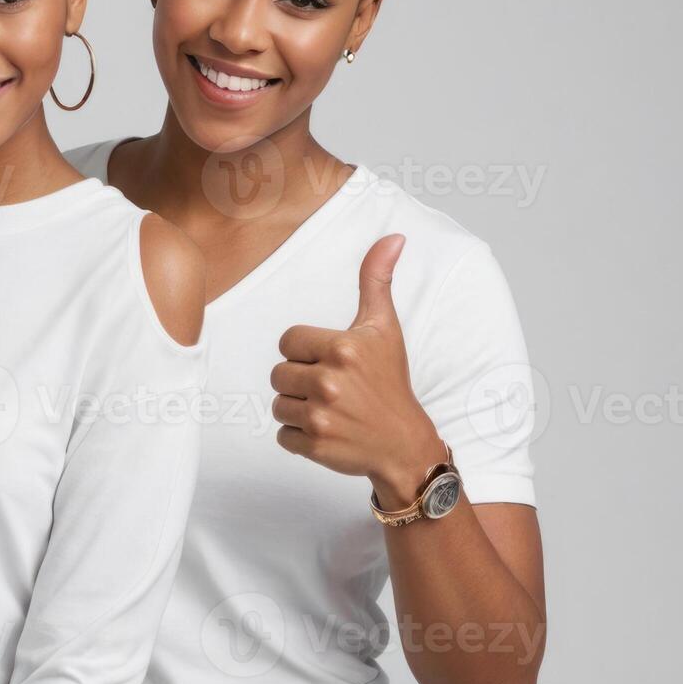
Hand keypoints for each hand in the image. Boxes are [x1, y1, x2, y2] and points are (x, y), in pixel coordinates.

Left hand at [270, 235, 445, 510]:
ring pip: (277, 404)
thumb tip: (393, 237)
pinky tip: (327, 432)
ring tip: (330, 410)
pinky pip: (282, 435)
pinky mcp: (315, 446)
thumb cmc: (390, 382)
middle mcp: (330, 381)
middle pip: (278, 373)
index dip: (305, 352)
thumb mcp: (384, 328)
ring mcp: (321, 416)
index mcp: (341, 348)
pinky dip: (299, 437)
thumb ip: (376, 280)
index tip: (331, 362)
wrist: (404, 444)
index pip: (287, 341)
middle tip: (333, 389)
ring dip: (297, 409)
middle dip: (300, 381)